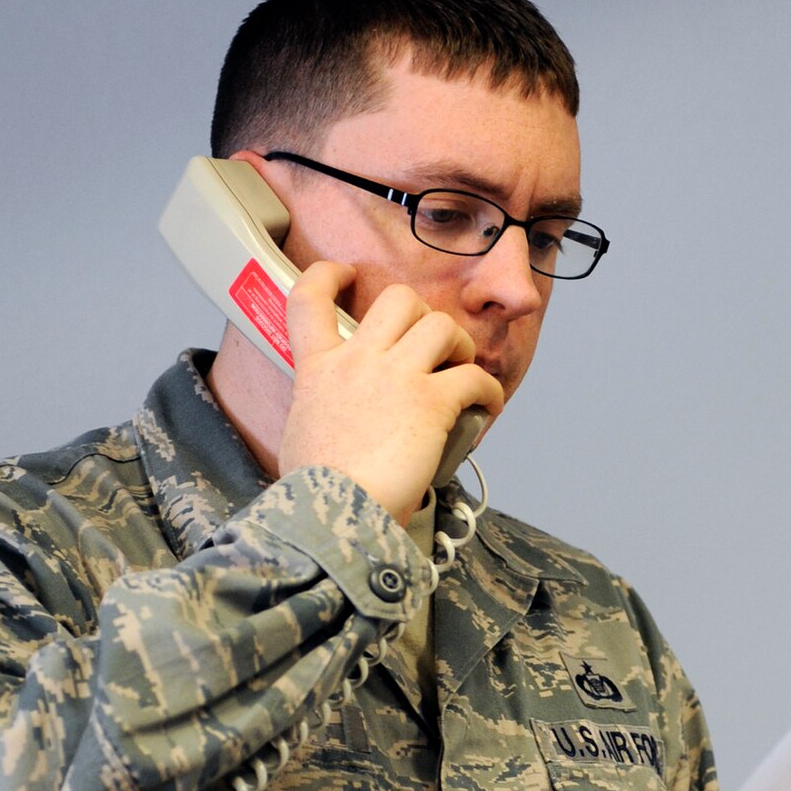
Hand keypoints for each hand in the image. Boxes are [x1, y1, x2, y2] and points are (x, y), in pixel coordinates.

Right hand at [279, 262, 504, 524]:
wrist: (334, 516)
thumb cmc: (317, 494)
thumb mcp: (301, 438)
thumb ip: (321, 415)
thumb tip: (335, 431)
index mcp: (317, 371)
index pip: (309, 298)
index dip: (329, 275)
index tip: (347, 274)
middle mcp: (356, 362)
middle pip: (398, 299)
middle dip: (423, 315)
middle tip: (433, 349)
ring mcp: (395, 378)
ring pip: (442, 325)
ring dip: (460, 346)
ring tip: (461, 374)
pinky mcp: (431, 402)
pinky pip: (475, 378)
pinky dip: (489, 390)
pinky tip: (488, 407)